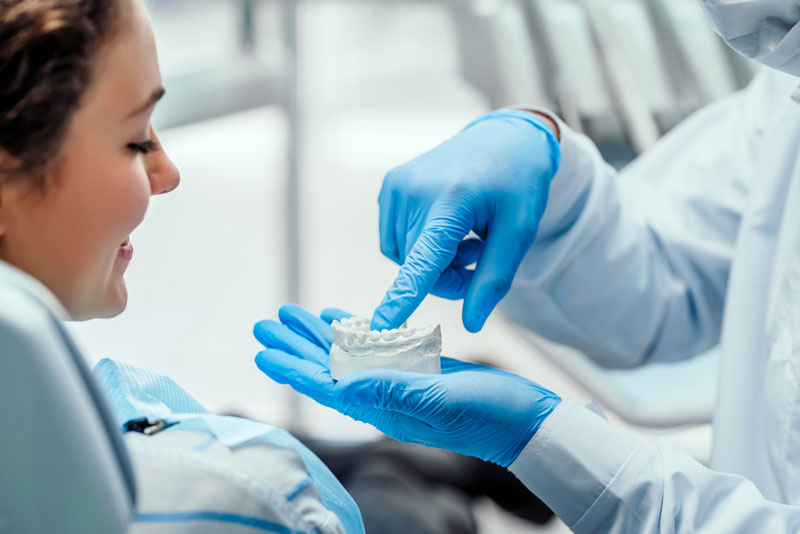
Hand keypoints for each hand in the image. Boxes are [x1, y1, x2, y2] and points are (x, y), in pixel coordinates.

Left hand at [254, 304, 560, 466]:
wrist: (526, 421)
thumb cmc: (489, 415)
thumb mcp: (440, 399)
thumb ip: (392, 390)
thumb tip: (341, 384)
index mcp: (384, 406)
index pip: (327, 385)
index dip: (293, 367)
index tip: (264, 349)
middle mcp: (385, 395)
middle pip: (329, 368)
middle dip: (296, 345)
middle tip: (265, 322)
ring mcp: (401, 381)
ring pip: (348, 355)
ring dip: (318, 335)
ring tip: (292, 314)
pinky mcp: (419, 369)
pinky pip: (377, 347)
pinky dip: (355, 331)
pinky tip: (340, 319)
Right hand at [372, 109, 560, 332]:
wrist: (504, 137)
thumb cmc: (518, 184)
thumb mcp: (520, 231)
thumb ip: (494, 279)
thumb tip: (472, 324)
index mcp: (451, 200)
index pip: (423, 259)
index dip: (402, 297)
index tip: (381, 326)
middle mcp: (414, 189)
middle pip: (417, 269)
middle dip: (447, 278)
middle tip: (478, 257)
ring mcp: (396, 186)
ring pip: (404, 260)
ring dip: (432, 263)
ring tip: (465, 237)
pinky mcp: (389, 186)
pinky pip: (395, 241)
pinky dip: (418, 247)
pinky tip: (445, 227)